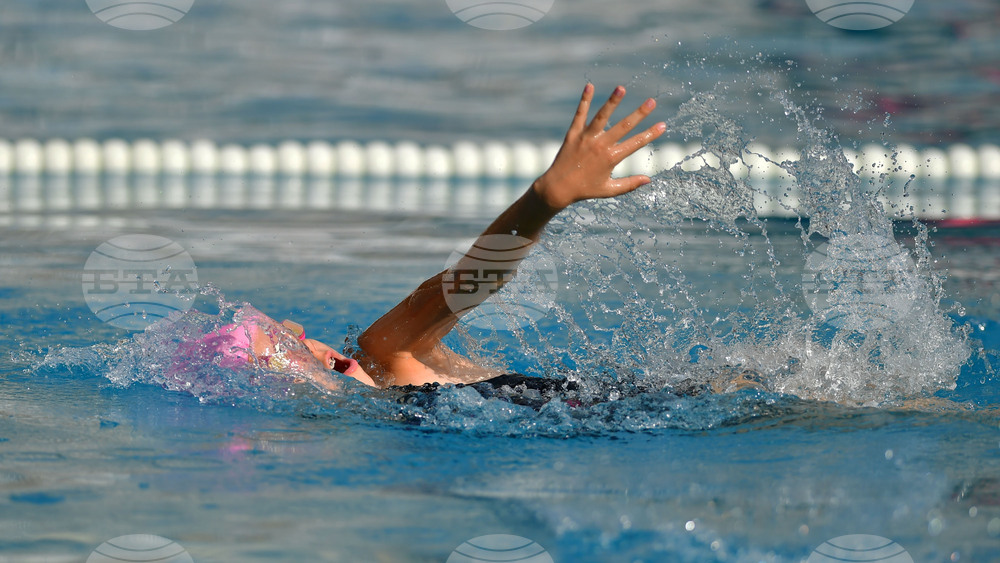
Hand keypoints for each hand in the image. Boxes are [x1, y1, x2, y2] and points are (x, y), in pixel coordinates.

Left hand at [532, 84, 665, 210]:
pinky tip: (590, 85)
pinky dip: (584, 100)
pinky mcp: (573, 134)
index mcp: (611, 158)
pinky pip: (579, 114)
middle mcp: (600, 146)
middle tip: (652, 101)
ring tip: (621, 88)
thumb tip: (648, 180)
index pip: (636, 143)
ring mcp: (586, 138)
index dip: (651, 134)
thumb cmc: (585, 190)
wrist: (557, 188)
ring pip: (601, 116)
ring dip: (612, 101)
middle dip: (640, 113)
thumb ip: (629, 184)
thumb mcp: (609, 190)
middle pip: (623, 126)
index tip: (663, 125)